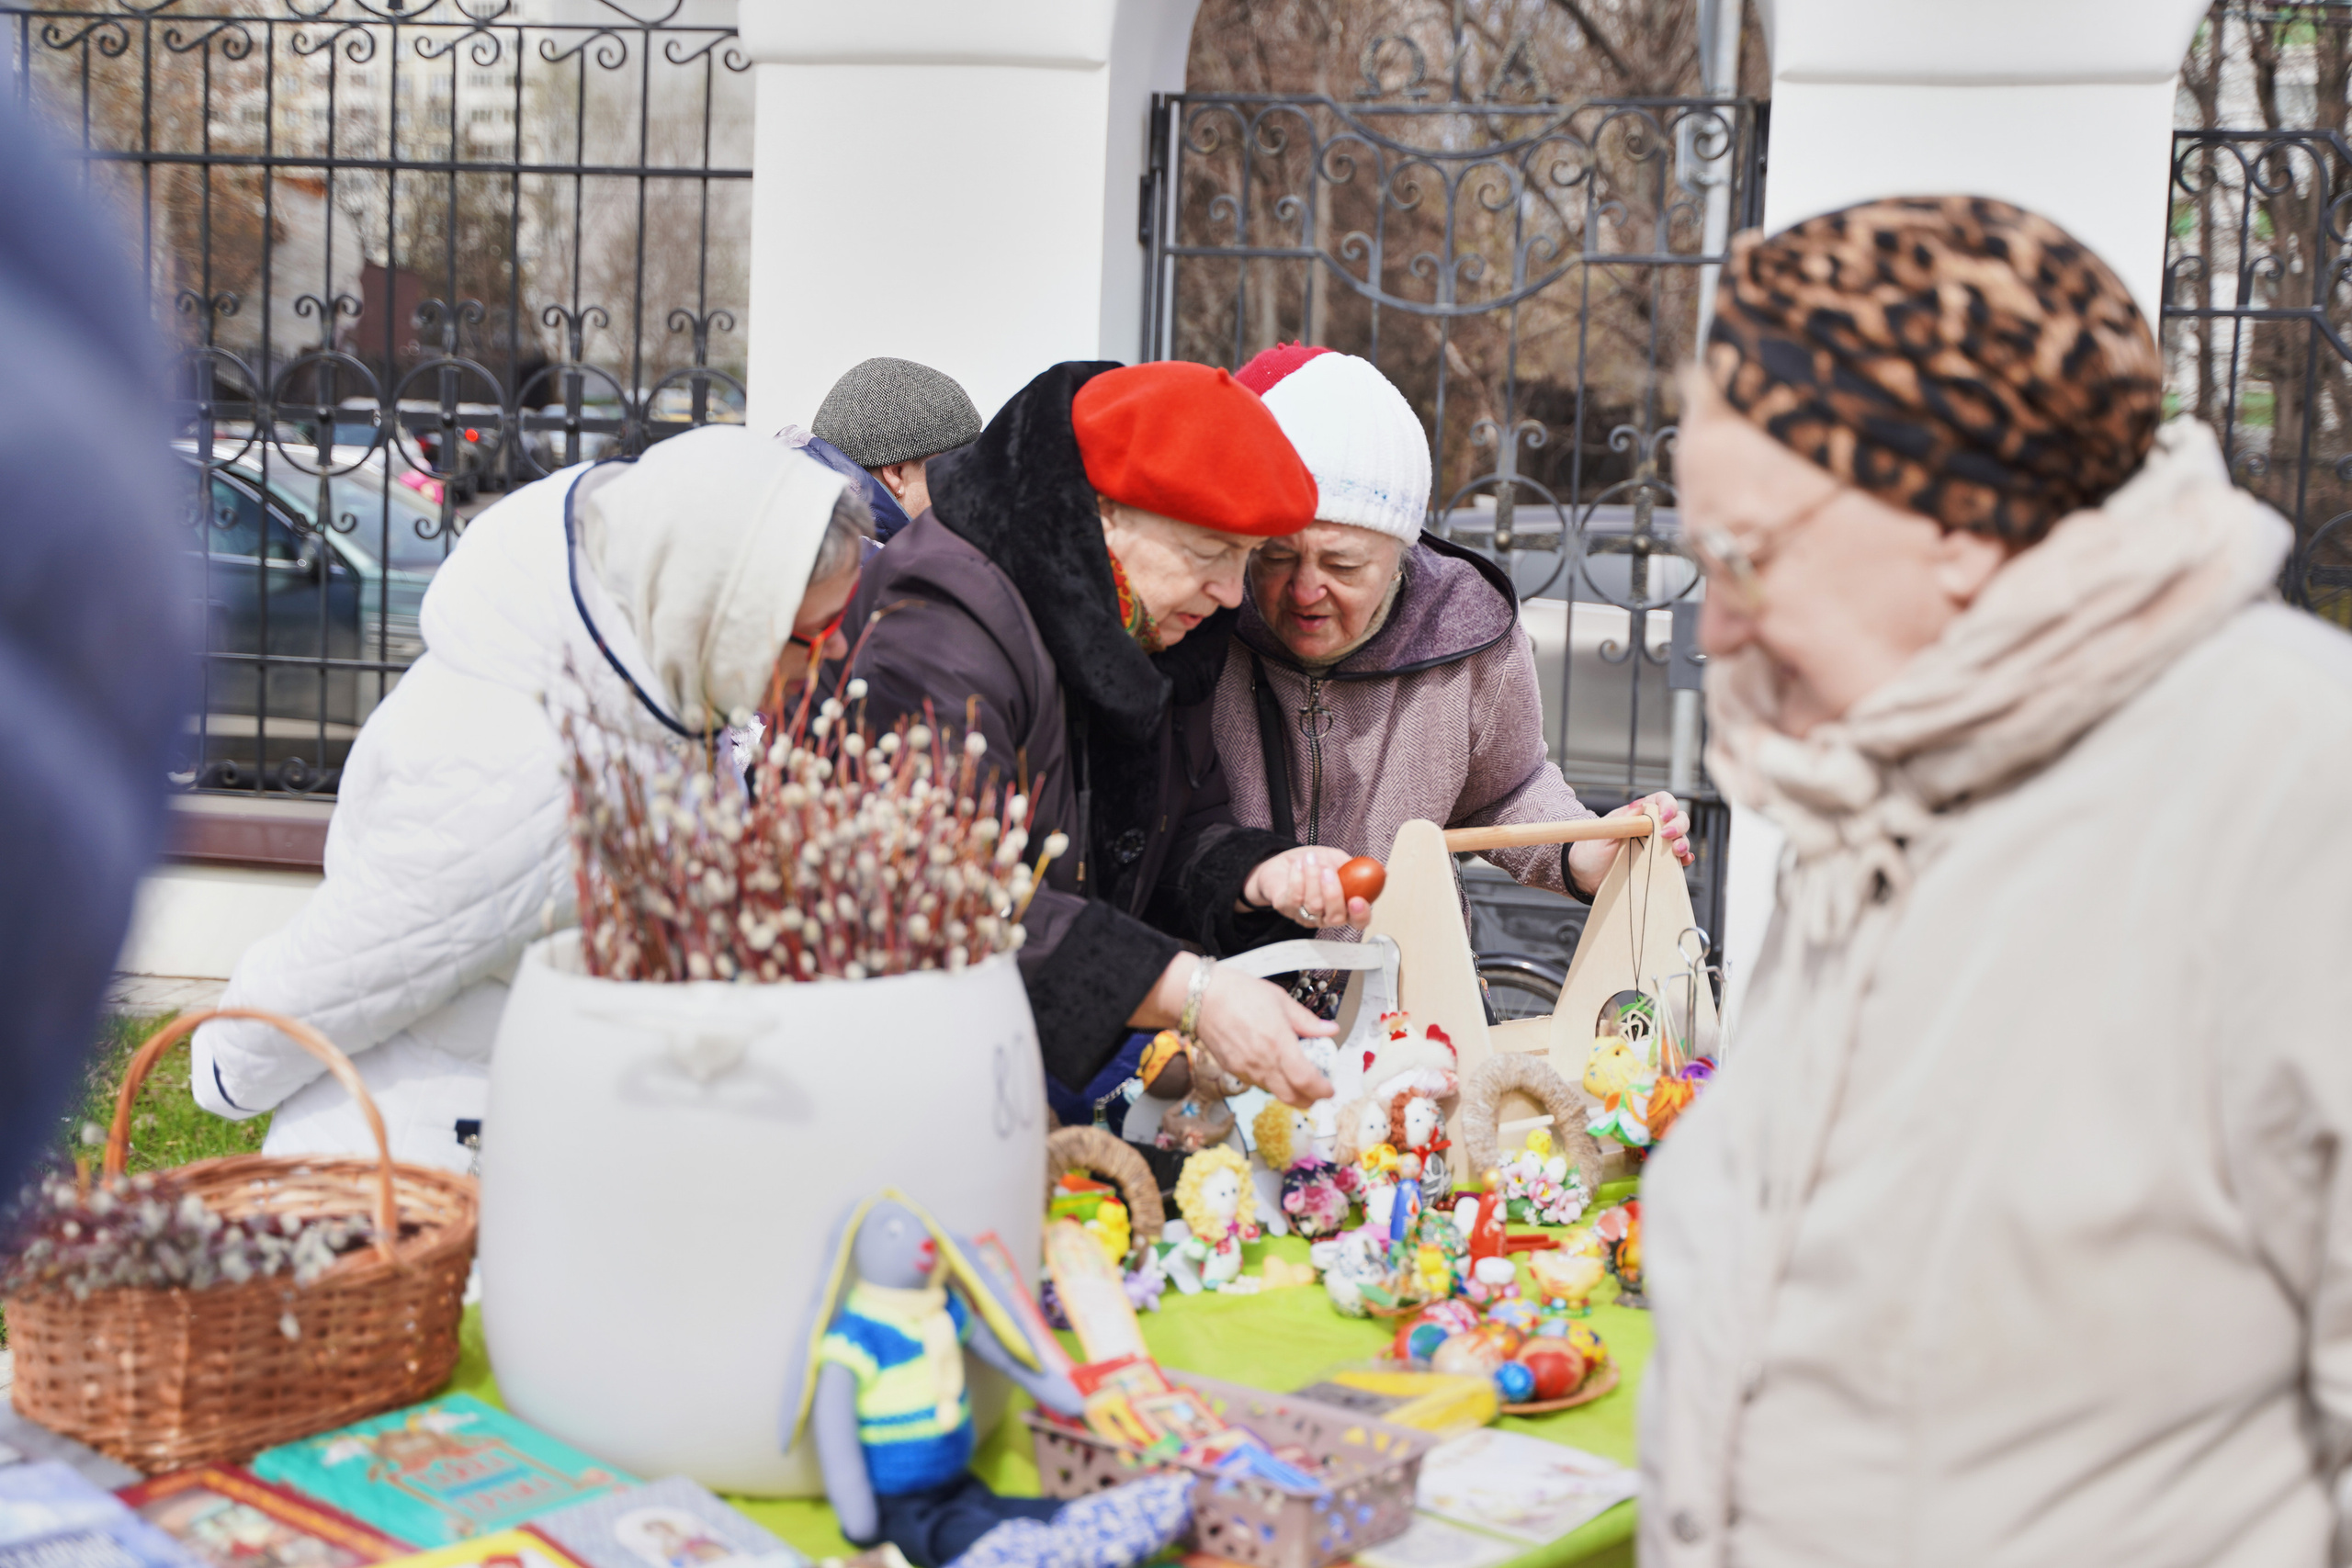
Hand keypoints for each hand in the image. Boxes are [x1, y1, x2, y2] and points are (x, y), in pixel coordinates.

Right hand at [1195, 965, 1335, 1109]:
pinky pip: (1257, 1083)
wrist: (1201, 998)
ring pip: (1274, 1091)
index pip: (1305, 1080)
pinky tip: (1273, 1064)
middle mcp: (1262, 1061)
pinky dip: (1270, 1081)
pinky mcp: (1232, 1070)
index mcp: (1278, 1043)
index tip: (1329, 1088)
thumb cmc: (1239, 993)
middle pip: (1291, 1097)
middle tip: (1318, 1090)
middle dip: (1309, 1099)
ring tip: (1296, 1073)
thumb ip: (1307, 1021)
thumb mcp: (1280, 1000)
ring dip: (1289, 1090)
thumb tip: (1330, 1030)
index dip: (1321, 1089)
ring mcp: (1245, 1069)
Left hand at [1240, 845, 1372, 929]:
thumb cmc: (1314, 864)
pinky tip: (1298, 865)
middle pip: (1335, 918)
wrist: (1284, 860)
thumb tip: (1382, 872)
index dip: (1361, 915)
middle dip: (1333, 894)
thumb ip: (1356, 868)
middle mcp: (1326, 916)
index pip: (1358, 921)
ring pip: (1314, 905)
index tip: (1358, 900)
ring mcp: (1306, 915)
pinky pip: (1294, 898)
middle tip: (1328, 871)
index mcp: (1344, 907)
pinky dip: (1297, 878)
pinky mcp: (1286, 909)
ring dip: (1312, 877)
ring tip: (1311, 858)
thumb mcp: (1338, 861)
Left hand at [1565, 792, 1694, 895]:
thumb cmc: (1591, 849)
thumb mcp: (1602, 832)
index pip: (1661, 801)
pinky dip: (1684, 859)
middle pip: (1677, 819)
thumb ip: (1621, 820)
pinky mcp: (1658, 866)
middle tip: (1667, 835)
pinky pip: (1676, 860)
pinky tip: (1684, 860)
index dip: (1668, 804)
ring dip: (1683, 843)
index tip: (1664, 815)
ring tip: (1677, 851)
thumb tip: (1639, 806)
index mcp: (1639, 814)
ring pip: (1680, 839)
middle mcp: (1652, 829)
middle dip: (1678, 825)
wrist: (1583, 875)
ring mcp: (1656, 847)